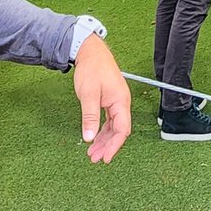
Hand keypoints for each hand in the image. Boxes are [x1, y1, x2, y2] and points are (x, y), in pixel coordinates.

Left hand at [73, 35, 131, 162]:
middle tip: (94, 158)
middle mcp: (122, 102)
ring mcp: (116, 101)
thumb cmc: (91, 69)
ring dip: (104, 139)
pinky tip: (94, 137)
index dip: (114, 146)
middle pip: (118, 130)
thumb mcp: (88, 94)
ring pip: (113, 126)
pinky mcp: (110, 99)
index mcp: (121, 101)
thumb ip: (90, 116)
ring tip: (92, 152)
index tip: (105, 158)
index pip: (122, 129)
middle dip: (107, 145)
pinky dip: (102, 130)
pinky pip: (109, 120)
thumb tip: (89, 137)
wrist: (90, 52)